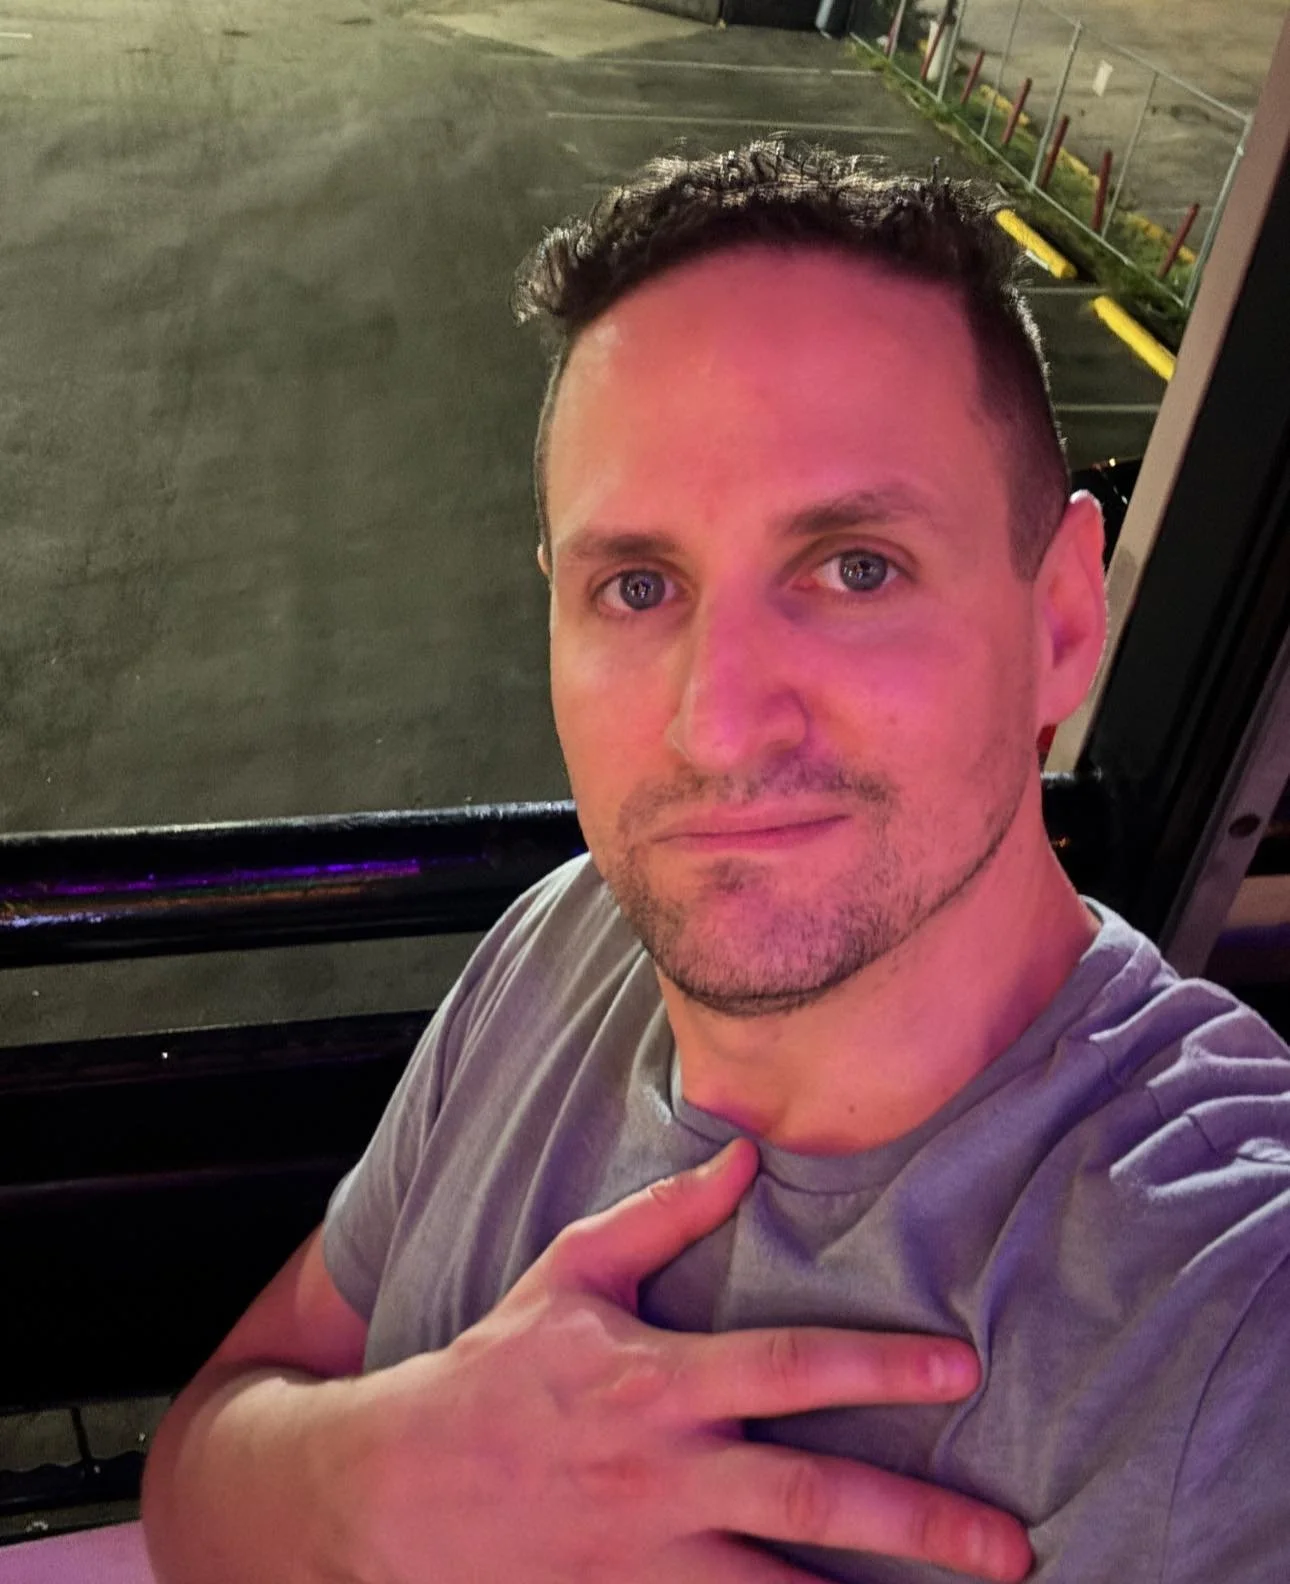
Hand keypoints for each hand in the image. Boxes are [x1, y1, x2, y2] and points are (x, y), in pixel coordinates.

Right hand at [348, 1138, 1031, 1582]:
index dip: (879, 1365)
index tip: (960, 1368)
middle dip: (917, 1524)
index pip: (787, 1367)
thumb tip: (747, 1157)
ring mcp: (647, 1560)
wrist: (397, 1490)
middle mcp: (665, 1476)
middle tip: (1008, 1547)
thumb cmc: (497, 1369)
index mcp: (657, 1383)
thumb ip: (663, 1217)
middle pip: (809, 1500)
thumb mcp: (570, 1272)